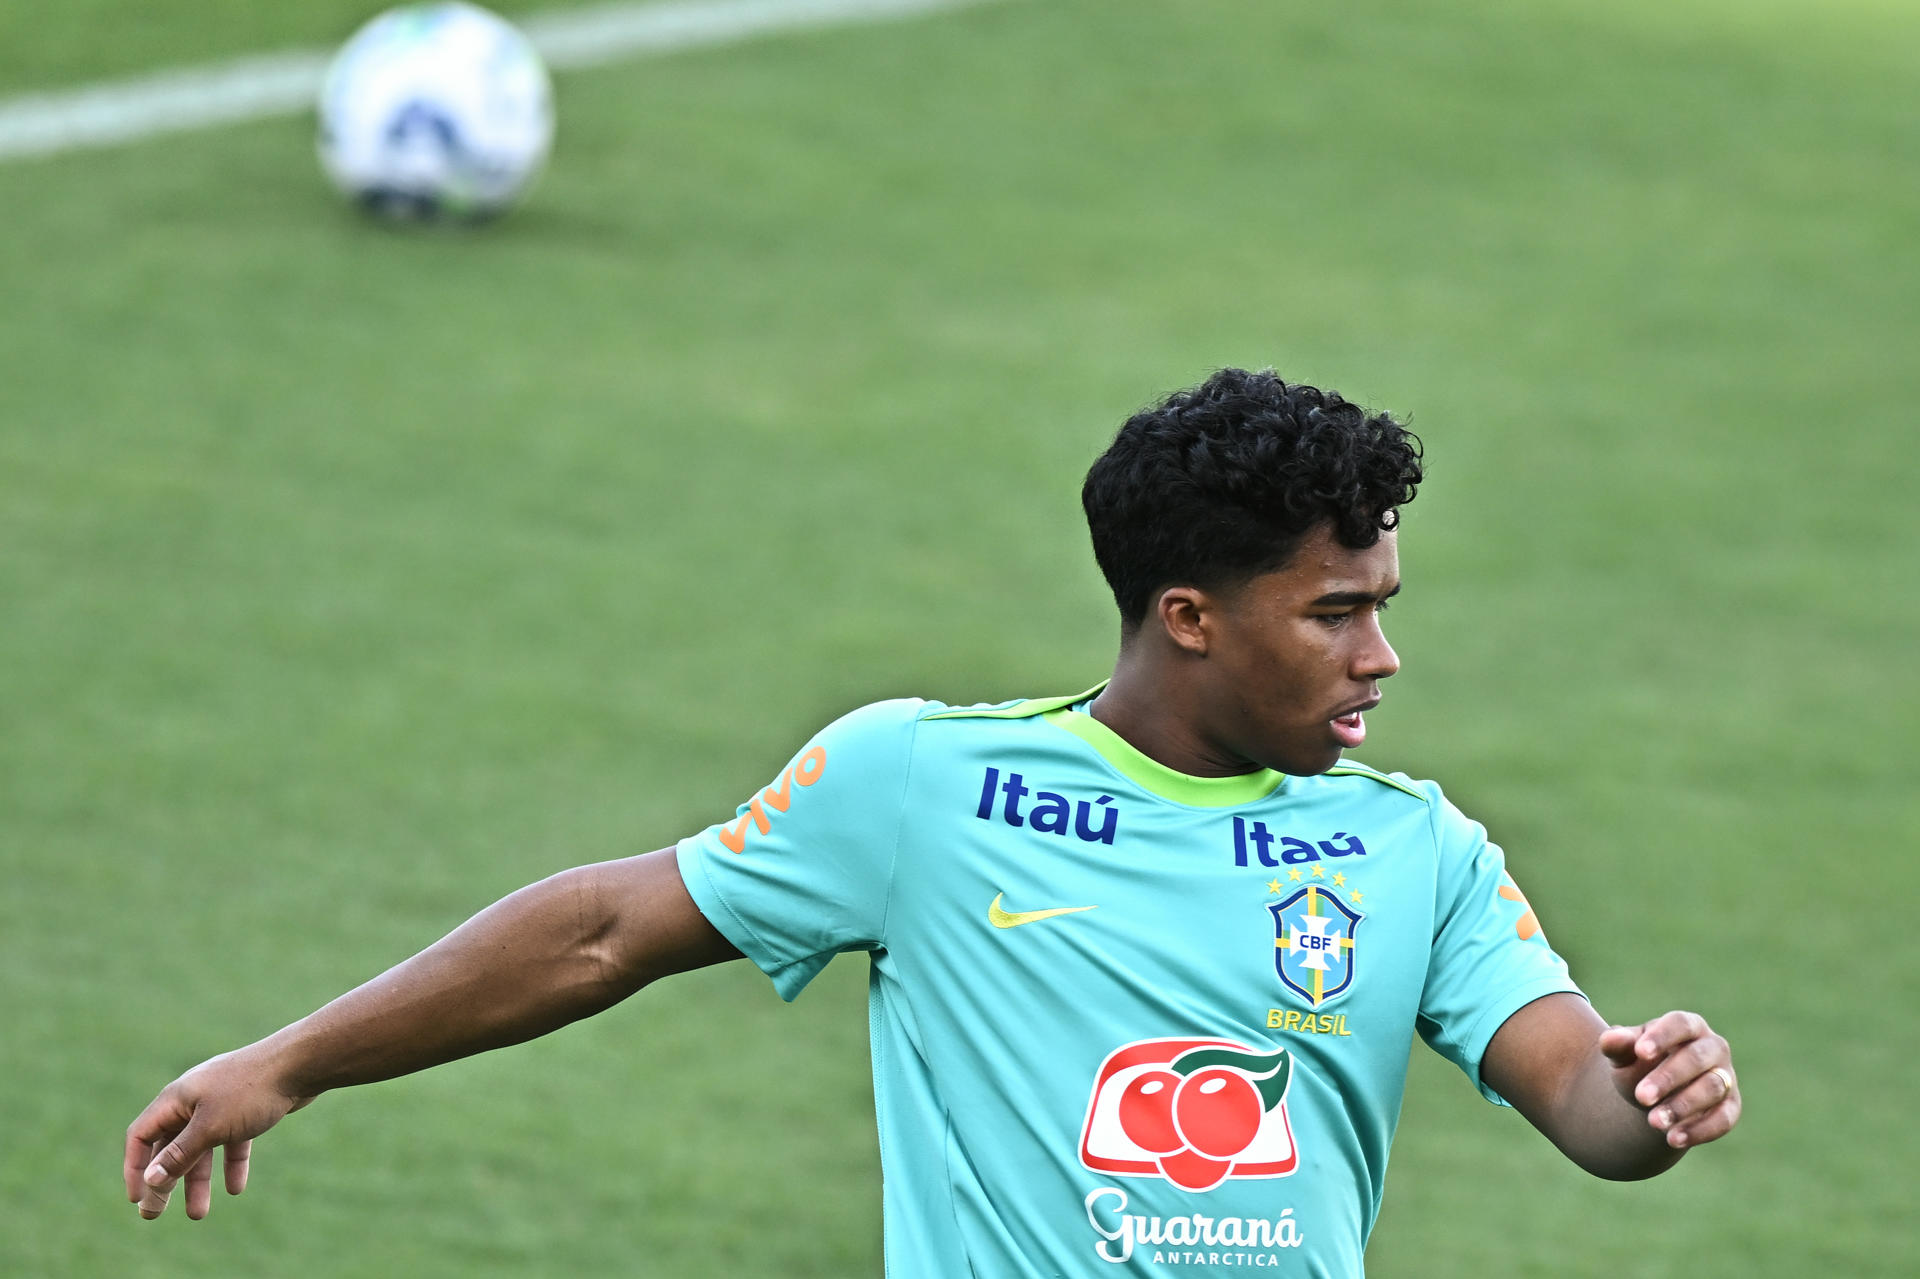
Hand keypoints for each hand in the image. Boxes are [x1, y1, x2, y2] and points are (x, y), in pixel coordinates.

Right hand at [123, 1046, 311, 1220]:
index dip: (135, 1167)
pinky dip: (231, 1164)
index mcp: (176, 1099)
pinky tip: (236, 1189)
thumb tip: (151, 1179)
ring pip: (202, 1148)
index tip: (137, 1198)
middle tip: (155, 1214)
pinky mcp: (247, 1108)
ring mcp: (221, 1103)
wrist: (301, 1063)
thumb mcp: (211, 1127)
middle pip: (169, 1145)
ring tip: (198, 1214)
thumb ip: (180, 1154)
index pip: (141, 1136)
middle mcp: (194, 1100)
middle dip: (164, 1180)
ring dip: (197, 1180)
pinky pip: (231, 1141)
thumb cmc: (250, 1091)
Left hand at [1598, 1011, 1740, 1150]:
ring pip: (1712, 1088)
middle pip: (1697, 1058)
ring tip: (1653, 1122)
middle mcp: (1713, 1048)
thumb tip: (1610, 1038)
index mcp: (1688, 1026)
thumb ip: (1617, 1044)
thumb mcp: (1623, 1054)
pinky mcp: (1730, 1107)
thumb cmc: (1638, 1064)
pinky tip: (1673, 1139)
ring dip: (1682, 1106)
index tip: (1640, 1051)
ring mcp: (1725, 1077)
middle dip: (1669, 1077)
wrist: (1652, 1096)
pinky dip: (1699, 1130)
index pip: (1681, 1024)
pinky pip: (1723, 1118)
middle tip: (1641, 1097)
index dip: (1663, 1036)